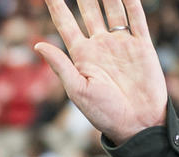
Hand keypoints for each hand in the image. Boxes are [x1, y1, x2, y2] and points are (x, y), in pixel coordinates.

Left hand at [35, 0, 166, 144]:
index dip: (56, 5)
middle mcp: (99, 45)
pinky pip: (136, 18)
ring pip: (112, 8)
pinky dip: (131, 2)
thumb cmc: (104, 113)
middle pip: (88, 9)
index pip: (65, 23)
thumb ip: (60, 66)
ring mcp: (120, 43)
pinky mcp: (141, 45)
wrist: (137, 123)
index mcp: (80, 56)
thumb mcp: (77, 90)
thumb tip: (37, 45)